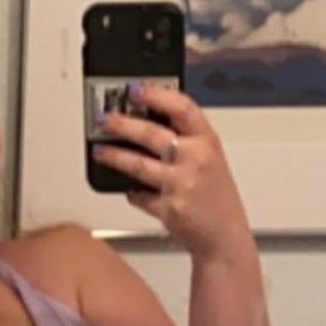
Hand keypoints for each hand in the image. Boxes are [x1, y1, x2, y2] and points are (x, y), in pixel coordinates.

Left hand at [93, 83, 254, 263]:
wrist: (225, 236)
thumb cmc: (217, 197)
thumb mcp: (210, 158)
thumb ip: (185, 139)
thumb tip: (147, 120)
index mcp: (207, 141)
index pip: (182, 107)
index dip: (156, 95)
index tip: (135, 90)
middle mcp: (195, 159)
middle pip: (151, 134)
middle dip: (122, 124)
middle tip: (104, 119)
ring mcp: (181, 184)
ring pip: (139, 164)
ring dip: (115, 156)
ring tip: (100, 150)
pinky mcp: (168, 208)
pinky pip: (139, 195)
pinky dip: (131, 191)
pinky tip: (127, 187)